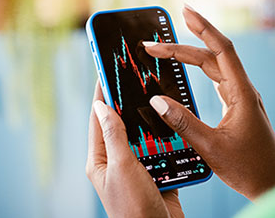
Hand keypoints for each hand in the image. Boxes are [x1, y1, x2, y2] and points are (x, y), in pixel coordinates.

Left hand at [86, 82, 183, 217]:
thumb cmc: (134, 209)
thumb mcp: (122, 167)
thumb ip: (114, 135)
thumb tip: (100, 106)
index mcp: (100, 160)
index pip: (98, 119)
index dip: (102, 93)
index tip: (106, 70)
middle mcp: (117, 162)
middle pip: (122, 124)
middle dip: (129, 102)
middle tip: (137, 78)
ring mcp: (137, 169)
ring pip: (145, 136)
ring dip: (152, 121)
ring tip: (157, 97)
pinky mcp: (156, 175)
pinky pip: (162, 150)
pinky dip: (169, 139)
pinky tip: (175, 126)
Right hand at [144, 5, 274, 200]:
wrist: (272, 184)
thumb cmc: (249, 168)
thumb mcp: (210, 146)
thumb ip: (183, 122)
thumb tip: (157, 100)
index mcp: (242, 94)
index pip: (222, 50)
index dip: (203, 28)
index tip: (185, 11)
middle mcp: (243, 91)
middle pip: (213, 57)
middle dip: (184, 45)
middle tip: (154, 42)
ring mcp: (241, 98)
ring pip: (215, 68)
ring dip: (191, 57)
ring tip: (167, 50)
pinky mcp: (238, 107)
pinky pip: (217, 80)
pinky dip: (200, 71)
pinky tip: (190, 69)